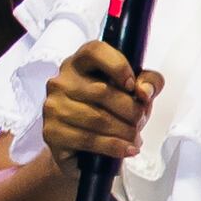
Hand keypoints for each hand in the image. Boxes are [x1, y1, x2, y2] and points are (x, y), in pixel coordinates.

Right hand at [42, 39, 156, 168]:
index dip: (118, 66)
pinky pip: (89, 139)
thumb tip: (144, 91)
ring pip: (97, 118)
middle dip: (131, 110)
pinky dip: (114, 146)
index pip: (95, 51)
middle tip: (140, 121)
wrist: (84, 148)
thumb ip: (149, 83)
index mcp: (80, 63)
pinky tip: (127, 149)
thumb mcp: (135, 93)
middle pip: (102, 91)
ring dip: (125, 131)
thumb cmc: (110, 112)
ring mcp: (52, 107)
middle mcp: (61, 81)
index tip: (132, 85)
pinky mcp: (51, 132)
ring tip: (135, 138)